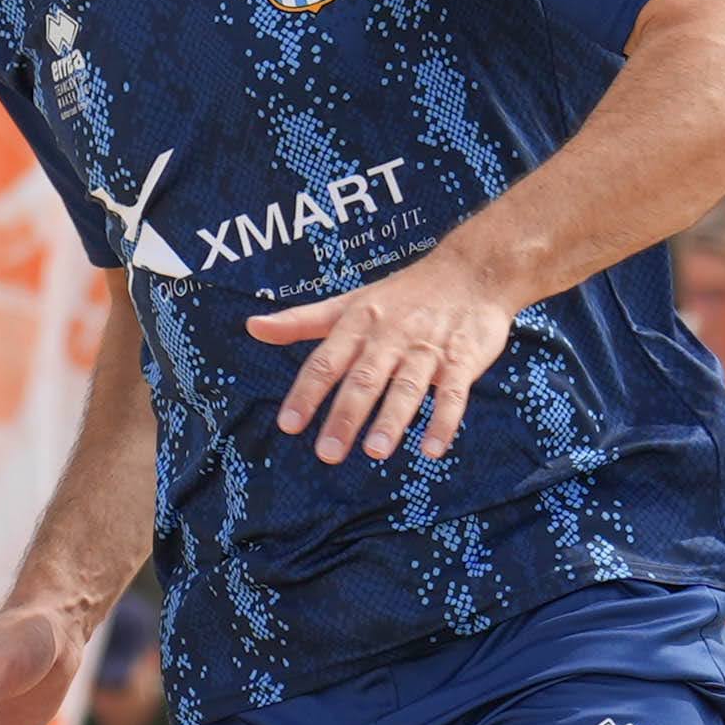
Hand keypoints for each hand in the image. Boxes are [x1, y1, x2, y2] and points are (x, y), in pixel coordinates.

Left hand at [245, 245, 513, 463]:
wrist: (472, 271)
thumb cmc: (402, 295)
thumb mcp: (349, 303)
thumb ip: (301, 321)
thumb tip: (252, 327)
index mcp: (358, 323)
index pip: (326, 361)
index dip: (306, 392)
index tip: (289, 425)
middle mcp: (390, 335)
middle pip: (363, 378)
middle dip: (345, 416)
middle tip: (328, 454)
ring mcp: (427, 347)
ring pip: (406, 386)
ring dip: (391, 419)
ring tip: (374, 452)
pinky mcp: (462, 358)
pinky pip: (452, 393)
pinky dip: (443, 421)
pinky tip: (432, 450)